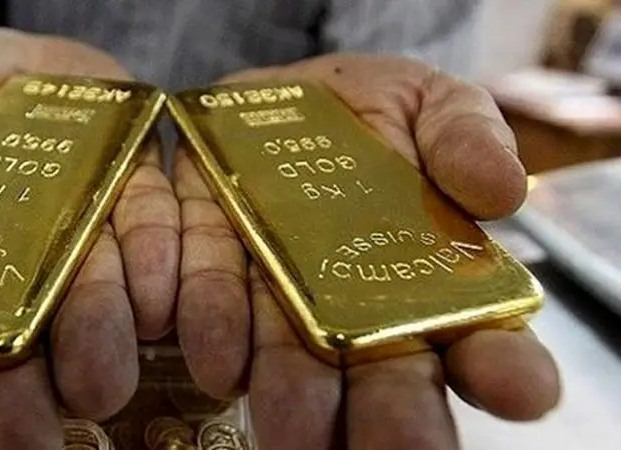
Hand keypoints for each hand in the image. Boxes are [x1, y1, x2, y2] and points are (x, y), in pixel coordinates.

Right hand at [0, 27, 178, 448]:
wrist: (46, 65)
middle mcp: (14, 291)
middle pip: (5, 369)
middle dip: (10, 410)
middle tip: (20, 442)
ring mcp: (84, 267)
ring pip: (90, 330)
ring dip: (94, 359)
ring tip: (99, 385)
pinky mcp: (145, 231)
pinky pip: (159, 258)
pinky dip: (160, 281)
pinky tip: (158, 307)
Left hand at [174, 54, 561, 448]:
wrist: (269, 96)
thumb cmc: (368, 108)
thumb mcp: (428, 102)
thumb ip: (464, 135)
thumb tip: (500, 190)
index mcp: (429, 278)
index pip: (481, 336)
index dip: (505, 367)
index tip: (521, 387)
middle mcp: (355, 310)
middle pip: (383, 377)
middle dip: (389, 415)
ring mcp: (277, 298)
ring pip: (291, 359)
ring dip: (294, 394)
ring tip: (292, 428)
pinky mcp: (209, 269)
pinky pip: (208, 299)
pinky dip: (212, 326)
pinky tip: (217, 363)